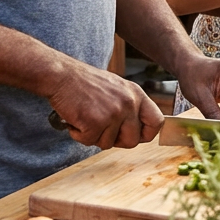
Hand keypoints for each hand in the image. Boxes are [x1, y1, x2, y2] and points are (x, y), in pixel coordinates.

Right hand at [46, 63, 163, 149]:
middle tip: (101, 130)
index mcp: (137, 94)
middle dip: (116, 141)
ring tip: (85, 118)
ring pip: (108, 144)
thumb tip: (138, 131)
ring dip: (94, 136)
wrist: (61, 75)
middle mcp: (129, 103)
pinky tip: (76, 120)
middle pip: (133, 141)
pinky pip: (89, 141)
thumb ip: (130, 107)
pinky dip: (79, 135)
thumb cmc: (85, 83)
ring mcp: (113, 113)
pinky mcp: (95, 122)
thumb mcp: (117, 88)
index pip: (157, 122)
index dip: (146, 134)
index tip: (135, 136)